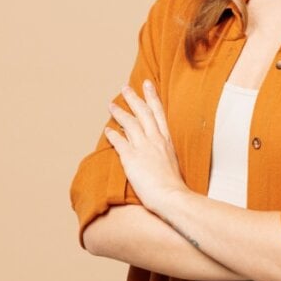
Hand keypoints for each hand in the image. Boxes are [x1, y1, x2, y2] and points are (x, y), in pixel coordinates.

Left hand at [104, 80, 186, 209]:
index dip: (152, 97)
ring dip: (120, 112)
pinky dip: (112, 134)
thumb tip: (158, 150)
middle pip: (143, 112)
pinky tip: (107, 130)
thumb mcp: (172, 162)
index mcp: (166, 140)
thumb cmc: (173, 185)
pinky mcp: (131, 157)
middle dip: (134, 98)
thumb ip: (164, 153)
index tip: (147, 84)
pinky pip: (119, 142)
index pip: (158, 113)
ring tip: (111, 104)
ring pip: (130, 123)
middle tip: (125, 87)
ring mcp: (143, 147)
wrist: (171, 196)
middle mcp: (155, 139)